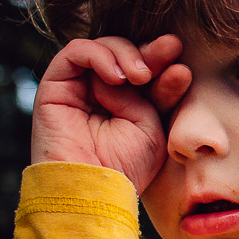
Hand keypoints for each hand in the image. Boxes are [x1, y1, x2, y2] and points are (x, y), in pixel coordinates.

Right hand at [30, 35, 191, 193]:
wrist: (92, 190)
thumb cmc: (125, 168)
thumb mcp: (153, 127)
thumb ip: (158, 94)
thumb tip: (172, 64)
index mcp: (127, 103)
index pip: (146, 72)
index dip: (164, 65)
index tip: (182, 70)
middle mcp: (101, 93)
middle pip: (125, 55)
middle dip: (149, 52)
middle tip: (170, 51)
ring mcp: (78, 88)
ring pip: (102, 48)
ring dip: (126, 53)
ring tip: (141, 75)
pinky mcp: (56, 86)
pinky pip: (75, 52)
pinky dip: (99, 55)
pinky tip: (118, 77)